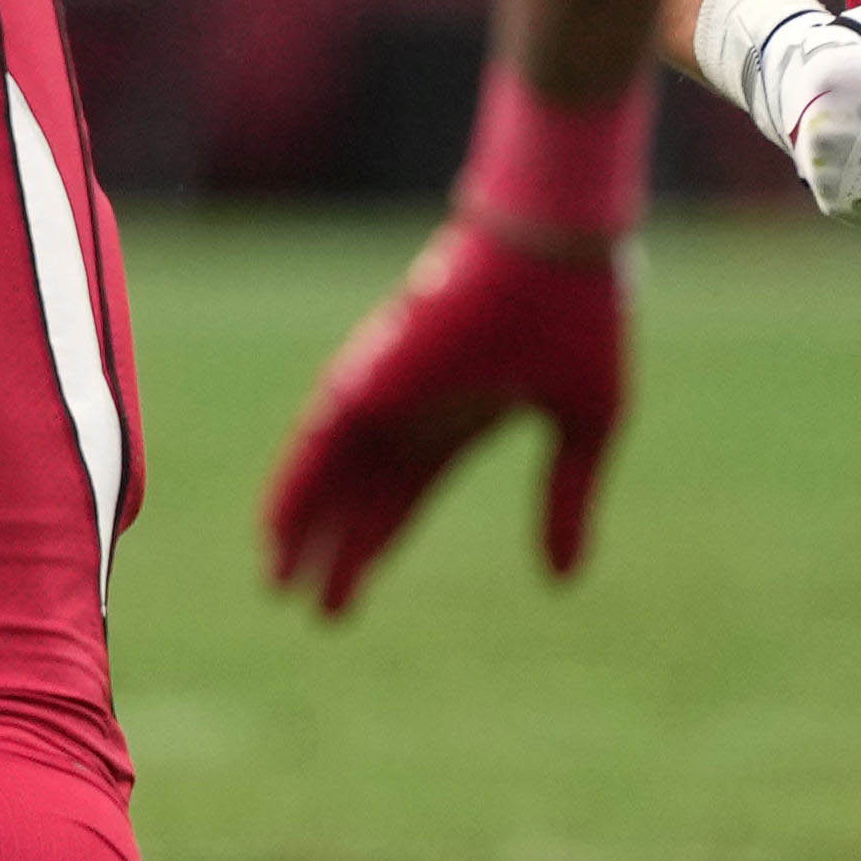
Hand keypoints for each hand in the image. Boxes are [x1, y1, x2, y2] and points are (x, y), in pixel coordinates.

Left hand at [261, 214, 633, 615]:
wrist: (554, 250)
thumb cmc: (579, 321)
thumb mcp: (584, 430)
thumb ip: (566, 502)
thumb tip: (562, 581)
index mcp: (459, 417)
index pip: (403, 495)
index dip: (377, 544)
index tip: (351, 596)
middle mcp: (411, 408)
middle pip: (359, 496)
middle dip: (336, 551)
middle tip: (310, 609)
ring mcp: (385, 391)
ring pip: (327, 476)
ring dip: (302, 529)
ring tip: (279, 584)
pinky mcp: (368, 377)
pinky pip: (317, 444)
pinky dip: (294, 488)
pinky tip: (275, 531)